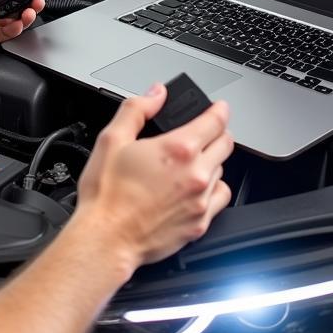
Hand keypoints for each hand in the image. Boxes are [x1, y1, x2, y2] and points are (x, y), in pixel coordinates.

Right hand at [74, 85, 232, 272]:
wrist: (106, 239)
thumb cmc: (106, 195)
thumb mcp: (112, 139)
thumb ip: (137, 109)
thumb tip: (156, 94)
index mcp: (178, 149)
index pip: (215, 121)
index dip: (219, 110)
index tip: (219, 108)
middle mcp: (196, 174)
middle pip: (226, 144)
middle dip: (218, 133)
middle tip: (207, 132)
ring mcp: (201, 200)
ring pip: (223, 171)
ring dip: (212, 162)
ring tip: (192, 162)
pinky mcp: (200, 223)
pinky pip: (220, 198)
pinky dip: (213, 189)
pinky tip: (196, 188)